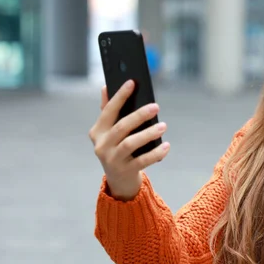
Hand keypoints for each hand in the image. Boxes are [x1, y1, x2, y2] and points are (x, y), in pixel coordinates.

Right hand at [88, 80, 169, 200]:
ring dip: (148, 134)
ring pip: (130, 144)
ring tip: (163, 126)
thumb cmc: (117, 148)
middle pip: (121, 127)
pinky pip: (142, 161)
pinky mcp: (125, 171)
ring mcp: (112, 160)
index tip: (132, 82)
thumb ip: (108, 111)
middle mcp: (101, 145)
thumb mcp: (109, 132)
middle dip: (138, 115)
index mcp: (97, 131)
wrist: (118, 180)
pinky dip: (155, 153)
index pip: (108, 110)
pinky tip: (166, 145)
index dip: (119, 96)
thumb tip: (106, 86)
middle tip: (156, 106)